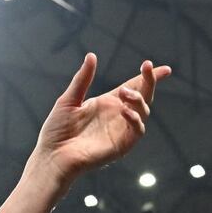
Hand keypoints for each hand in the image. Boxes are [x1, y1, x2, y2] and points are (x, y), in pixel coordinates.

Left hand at [34, 53, 171, 183]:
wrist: (51, 157)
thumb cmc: (56, 132)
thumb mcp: (68, 100)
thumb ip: (82, 80)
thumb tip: (91, 56)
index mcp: (106, 104)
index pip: (132, 87)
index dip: (147, 77)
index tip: (160, 67)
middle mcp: (116, 115)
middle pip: (142, 96)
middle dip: (149, 81)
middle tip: (147, 67)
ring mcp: (120, 130)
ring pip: (143, 111)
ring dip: (139, 98)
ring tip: (124, 93)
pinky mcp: (121, 145)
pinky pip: (137, 130)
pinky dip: (135, 119)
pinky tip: (124, 110)